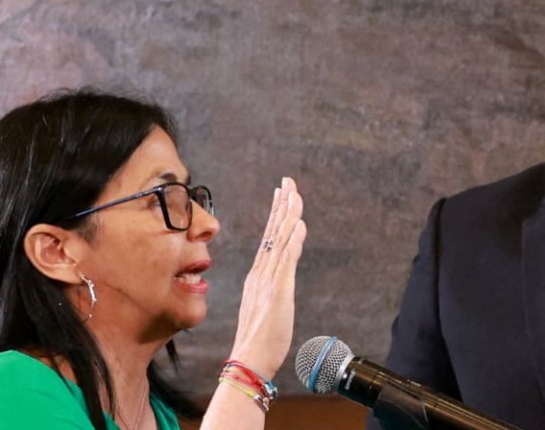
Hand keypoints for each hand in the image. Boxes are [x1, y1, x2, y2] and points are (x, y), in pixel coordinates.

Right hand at [226, 177, 306, 379]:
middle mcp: (261, 274)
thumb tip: (279, 271)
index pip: (269, 238)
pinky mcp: (277, 292)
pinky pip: (286, 261)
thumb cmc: (259, 340)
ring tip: (294, 193)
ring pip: (279, 241)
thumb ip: (273, 286)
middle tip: (288, 181)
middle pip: (273, 233)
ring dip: (287, 216)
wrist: (247, 362)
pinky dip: (292, 241)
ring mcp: (268, 281)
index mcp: (259, 276)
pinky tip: (297, 225)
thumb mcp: (267, 306)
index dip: (277, 214)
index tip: (282, 193)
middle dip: (282, 205)